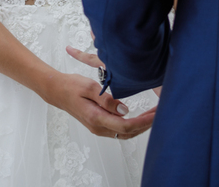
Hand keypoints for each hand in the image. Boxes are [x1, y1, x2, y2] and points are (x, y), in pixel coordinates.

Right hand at [28, 52, 153, 140]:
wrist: (57, 91)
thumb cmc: (71, 86)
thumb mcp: (89, 86)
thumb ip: (107, 99)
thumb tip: (125, 110)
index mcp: (96, 118)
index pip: (125, 125)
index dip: (143, 121)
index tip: (156, 113)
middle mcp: (98, 127)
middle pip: (129, 132)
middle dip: (147, 124)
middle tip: (161, 112)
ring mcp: (99, 128)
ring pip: (125, 133)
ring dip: (141, 125)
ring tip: (155, 113)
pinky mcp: (99, 125)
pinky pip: (120, 129)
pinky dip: (133, 125)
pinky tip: (141, 117)